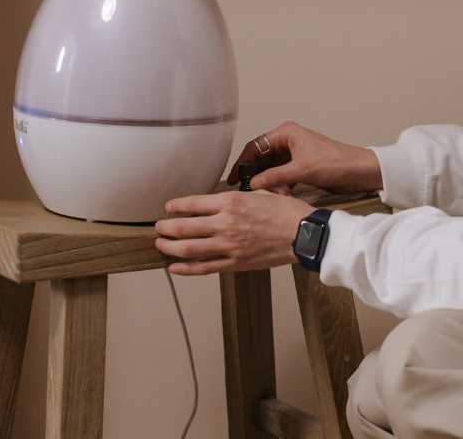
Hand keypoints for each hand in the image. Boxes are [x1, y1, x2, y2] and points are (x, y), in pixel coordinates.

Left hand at [155, 189, 314, 274]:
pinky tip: (174, 267)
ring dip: (170, 247)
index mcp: (231, 202)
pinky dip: (186, 269)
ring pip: (188, 248)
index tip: (168, 207)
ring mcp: (228, 245)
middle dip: (166, 227)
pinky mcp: (234, 263)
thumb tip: (223, 200)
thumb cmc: (286, 212)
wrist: (304, 234)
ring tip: (161, 244)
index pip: (192, 204)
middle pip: (183, 226)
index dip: (175, 206)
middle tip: (159, 227)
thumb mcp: (260, 193)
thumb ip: (238, 198)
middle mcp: (225, 223)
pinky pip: (204, 267)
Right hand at [227, 120, 381, 195]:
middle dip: (257, 175)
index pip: (255, 146)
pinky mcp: (300, 166)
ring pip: (270, 168)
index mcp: (286, 133)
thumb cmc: (336, 163)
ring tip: (273, 194)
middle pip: (261, 158)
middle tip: (249, 190)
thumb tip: (252, 184)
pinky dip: (279, 185)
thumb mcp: (301, 171)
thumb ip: (274, 177)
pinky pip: (281, 175)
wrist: (360, 171)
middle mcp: (288, 140)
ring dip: (270, 182)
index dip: (242, 162)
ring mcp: (294, 153)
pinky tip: (282, 194)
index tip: (234, 178)